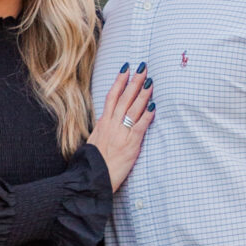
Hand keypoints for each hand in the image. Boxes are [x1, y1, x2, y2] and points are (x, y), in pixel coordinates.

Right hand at [88, 63, 154, 190]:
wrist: (92, 178)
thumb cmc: (94, 163)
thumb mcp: (95, 141)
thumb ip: (102, 129)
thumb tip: (106, 120)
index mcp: (103, 123)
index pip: (111, 96)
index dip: (119, 81)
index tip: (125, 68)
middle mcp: (111, 125)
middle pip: (124, 98)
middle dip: (134, 81)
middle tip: (143, 67)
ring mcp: (121, 134)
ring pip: (132, 109)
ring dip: (142, 94)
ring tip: (150, 81)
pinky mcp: (130, 145)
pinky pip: (140, 127)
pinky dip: (147, 116)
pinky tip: (153, 106)